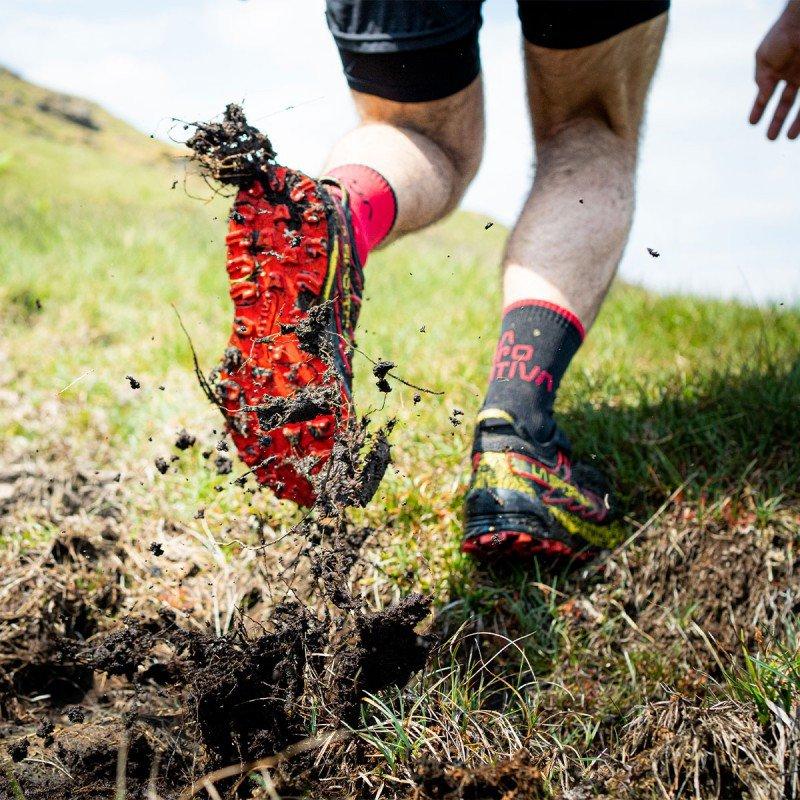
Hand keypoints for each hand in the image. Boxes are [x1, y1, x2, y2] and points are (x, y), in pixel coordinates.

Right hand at [750, 1, 799, 139]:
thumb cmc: (781, 37)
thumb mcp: (763, 59)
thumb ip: (762, 79)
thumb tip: (762, 97)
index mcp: (776, 71)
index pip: (766, 95)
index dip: (759, 109)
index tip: (752, 123)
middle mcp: (792, 76)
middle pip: (785, 104)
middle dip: (777, 121)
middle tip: (770, 139)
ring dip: (794, 124)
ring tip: (787, 139)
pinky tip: (797, 128)